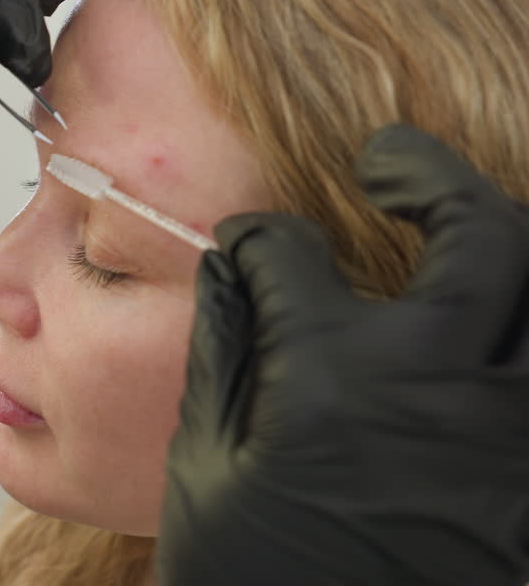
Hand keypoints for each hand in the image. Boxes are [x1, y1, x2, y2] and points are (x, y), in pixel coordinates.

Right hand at [158, 125, 528, 585]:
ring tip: (467, 223)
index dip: (260, 240)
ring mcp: (505, 428)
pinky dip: (524, 332)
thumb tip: (233, 271)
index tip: (253, 248)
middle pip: (478, 230)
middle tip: (391, 163)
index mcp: (332, 379)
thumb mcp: (208, 477)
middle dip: (427, 174)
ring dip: (509, 238)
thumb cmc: (260, 583)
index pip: (290, 253)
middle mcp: (440, 384)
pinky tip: (496, 322)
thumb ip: (225, 356)